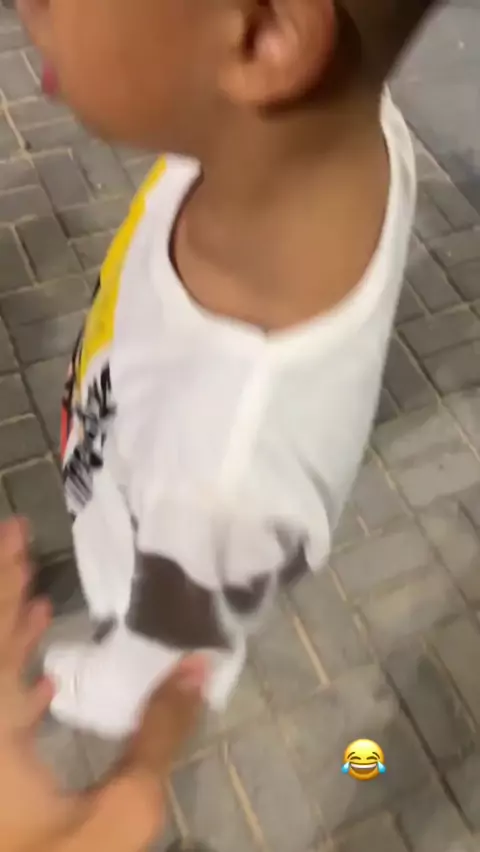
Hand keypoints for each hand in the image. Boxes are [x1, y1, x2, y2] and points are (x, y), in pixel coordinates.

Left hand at [0, 518, 205, 851]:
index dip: (2, 582)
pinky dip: (15, 684)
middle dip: (1, 593)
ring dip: (9, 638)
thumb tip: (200, 660)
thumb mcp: (124, 811)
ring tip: (32, 597)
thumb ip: (161, 731)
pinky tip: (41, 677)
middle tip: (14, 537)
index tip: (12, 529)